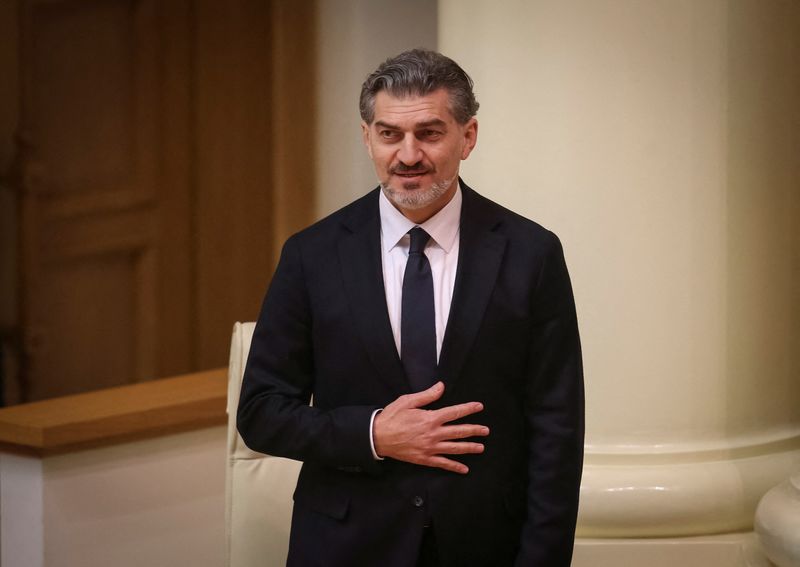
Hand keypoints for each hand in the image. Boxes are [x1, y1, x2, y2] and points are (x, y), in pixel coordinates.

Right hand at [373, 381, 488, 473]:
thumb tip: (441, 387)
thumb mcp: (408, 401)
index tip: (479, 406)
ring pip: (455, 448)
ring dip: (469, 448)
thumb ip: (427, 395)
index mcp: (430, 418)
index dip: (468, 409)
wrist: (378, 437)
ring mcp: (430, 448)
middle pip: (459, 431)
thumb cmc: (392, 417)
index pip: (454, 412)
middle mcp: (433, 434)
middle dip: (474, 430)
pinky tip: (464, 468)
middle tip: (486, 430)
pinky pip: (443, 463)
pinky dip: (454, 466)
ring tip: (481, 448)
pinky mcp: (425, 458)